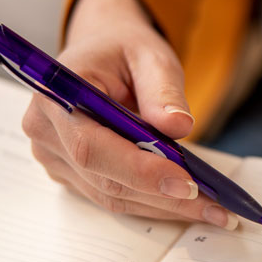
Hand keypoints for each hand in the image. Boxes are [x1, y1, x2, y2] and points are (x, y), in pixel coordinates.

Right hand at [21, 0, 237, 228]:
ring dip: (164, 206)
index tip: (187, 184)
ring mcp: (54, 158)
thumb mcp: (151, 56)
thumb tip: (178, 127)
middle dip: (163, 196)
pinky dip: (154, 202)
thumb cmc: (123, 50)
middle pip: (104, 178)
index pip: (92, 147)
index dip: (140, 171)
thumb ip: (163, 90)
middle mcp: (46, 132)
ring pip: (112, 195)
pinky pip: (114, 195)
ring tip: (213, 210)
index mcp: (55, 96)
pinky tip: (191, 203)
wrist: (103, 53)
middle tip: (215, 206)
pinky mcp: (71, 174)